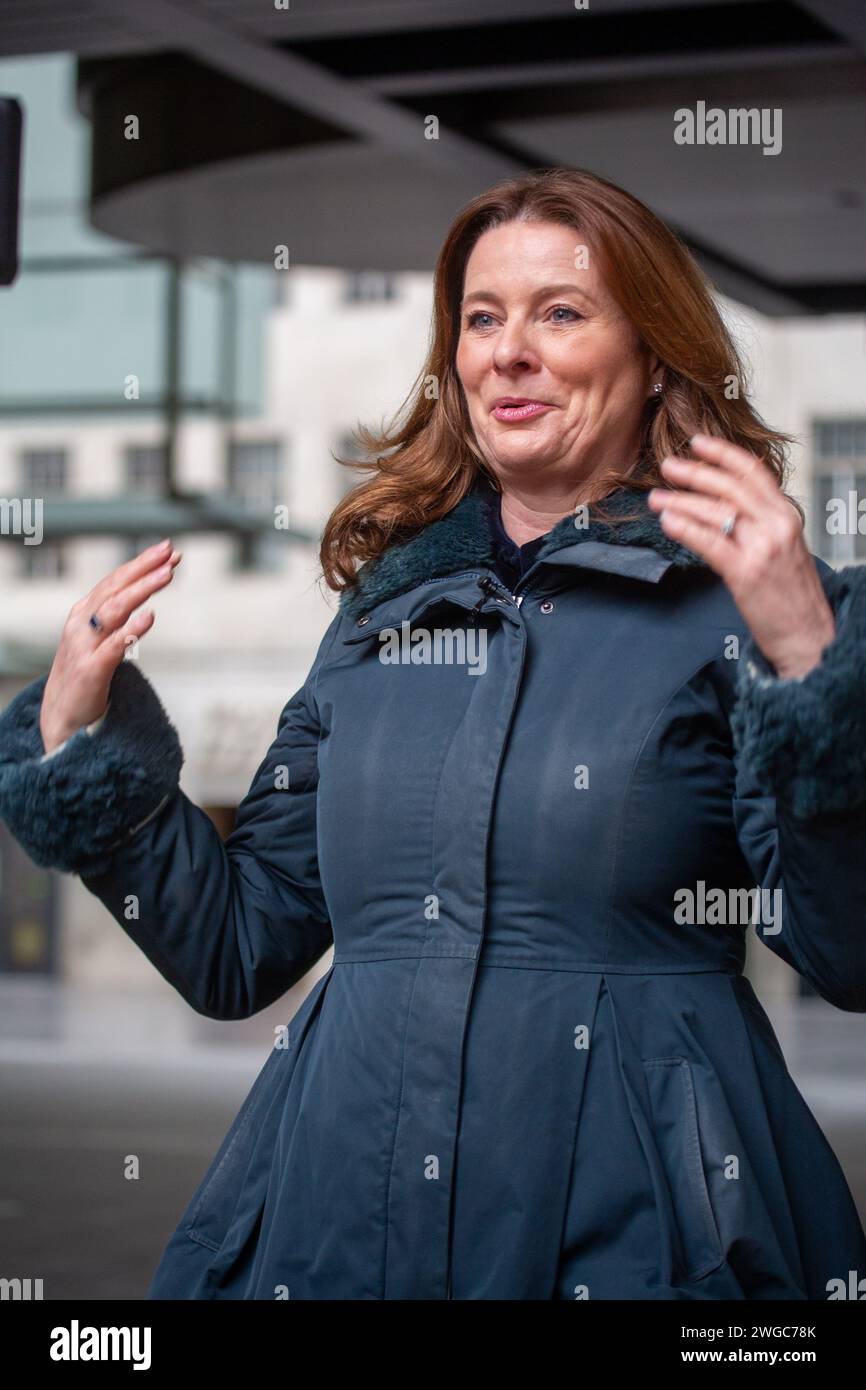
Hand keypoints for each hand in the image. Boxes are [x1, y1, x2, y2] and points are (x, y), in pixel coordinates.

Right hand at [39, 538, 182, 753]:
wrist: (62, 717)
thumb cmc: (84, 675)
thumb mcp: (98, 640)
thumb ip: (116, 620)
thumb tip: (143, 602)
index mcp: (84, 614)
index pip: (115, 581)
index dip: (141, 564)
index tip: (168, 550)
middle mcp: (81, 624)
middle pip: (115, 588)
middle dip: (144, 568)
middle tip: (171, 552)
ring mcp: (84, 647)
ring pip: (115, 610)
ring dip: (142, 589)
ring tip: (167, 575)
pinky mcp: (91, 671)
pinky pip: (114, 647)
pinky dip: (132, 629)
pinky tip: (150, 617)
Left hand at [647, 433, 835, 679]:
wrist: (808, 633)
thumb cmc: (791, 595)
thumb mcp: (784, 548)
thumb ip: (761, 524)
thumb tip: (724, 507)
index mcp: (786, 515)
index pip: (753, 472)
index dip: (723, 454)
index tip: (697, 443)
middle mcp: (777, 525)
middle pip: (730, 487)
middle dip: (695, 474)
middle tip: (667, 466)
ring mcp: (763, 547)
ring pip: (716, 511)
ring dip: (681, 502)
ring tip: (657, 498)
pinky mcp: (746, 572)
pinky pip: (710, 542)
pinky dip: (686, 528)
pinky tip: (668, 522)